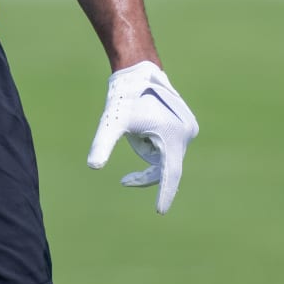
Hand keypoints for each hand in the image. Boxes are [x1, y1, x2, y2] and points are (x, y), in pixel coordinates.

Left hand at [86, 62, 197, 213]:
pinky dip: (154, 144)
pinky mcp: (187, 126)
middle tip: (124, 178)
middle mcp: (186, 134)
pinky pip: (168, 147)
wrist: (138, 72)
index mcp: (172, 136)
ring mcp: (189, 130)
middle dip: (144, 167)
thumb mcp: (112, 123)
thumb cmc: (125, 98)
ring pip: (165, 157)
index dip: (165, 193)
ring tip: (137, 129)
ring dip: (148, 151)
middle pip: (164, 167)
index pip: (170, 174)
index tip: (160, 211)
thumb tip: (93, 165)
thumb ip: (103, 144)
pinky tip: (145, 124)